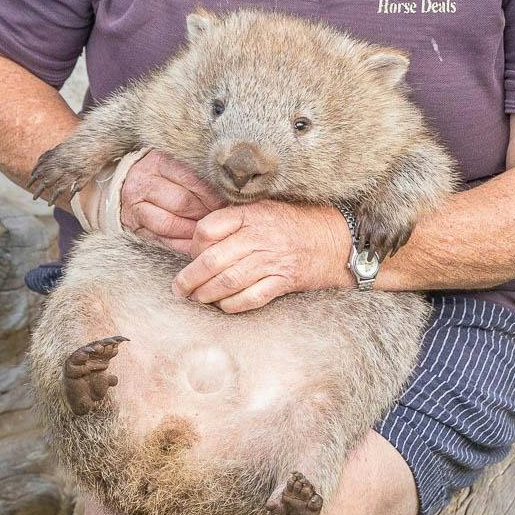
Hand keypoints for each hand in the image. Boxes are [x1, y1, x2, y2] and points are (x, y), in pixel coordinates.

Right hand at [116, 150, 225, 253]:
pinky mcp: (135, 227)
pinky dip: (182, 244)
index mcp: (158, 162)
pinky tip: (196, 244)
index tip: (227, 202)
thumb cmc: (161, 173)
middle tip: (222, 219)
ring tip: (210, 231)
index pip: (190, 179)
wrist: (127, 182)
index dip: (211, 194)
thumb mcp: (175, 162)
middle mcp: (143, 183)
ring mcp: (135, 207)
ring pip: (169, 224)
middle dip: (205, 213)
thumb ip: (196, 173)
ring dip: (194, 231)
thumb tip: (227, 188)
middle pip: (181, 202)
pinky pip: (162, 240)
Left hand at [172, 200, 353, 312]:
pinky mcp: (284, 281)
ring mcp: (273, 260)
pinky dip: (233, 305)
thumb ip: (234, 220)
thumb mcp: (264, 209)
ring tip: (197, 298)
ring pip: (229, 281)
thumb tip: (199, 240)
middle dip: (190, 278)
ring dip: (207, 294)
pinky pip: (251, 297)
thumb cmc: (294, 224)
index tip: (191, 254)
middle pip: (213, 260)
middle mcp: (260, 236)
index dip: (193, 244)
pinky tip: (223, 306)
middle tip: (179, 288)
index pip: (208, 228)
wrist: (335, 240)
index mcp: (251, 214)